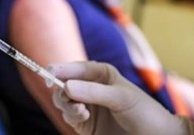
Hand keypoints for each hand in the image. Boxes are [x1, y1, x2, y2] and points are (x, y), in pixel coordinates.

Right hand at [50, 61, 191, 134]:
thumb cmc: (143, 111)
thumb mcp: (121, 97)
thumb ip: (94, 91)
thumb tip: (66, 86)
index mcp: (101, 74)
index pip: (76, 68)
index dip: (61, 69)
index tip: (50, 72)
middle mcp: (91, 88)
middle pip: (64, 84)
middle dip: (61, 89)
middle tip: (64, 95)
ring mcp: (87, 106)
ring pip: (63, 101)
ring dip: (66, 104)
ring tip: (80, 111)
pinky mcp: (85, 125)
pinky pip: (69, 116)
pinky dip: (71, 115)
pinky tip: (83, 117)